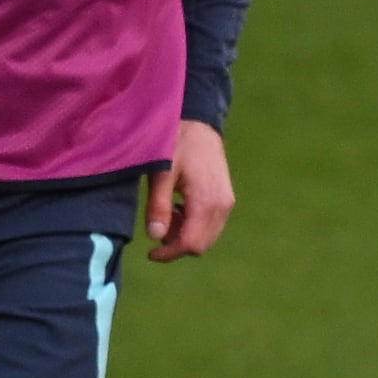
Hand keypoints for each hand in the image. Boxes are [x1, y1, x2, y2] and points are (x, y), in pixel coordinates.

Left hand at [144, 120, 234, 259]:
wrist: (200, 123)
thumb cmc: (177, 144)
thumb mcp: (162, 173)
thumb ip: (159, 206)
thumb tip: (155, 237)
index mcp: (206, 201)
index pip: (191, 243)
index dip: (170, 254)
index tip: (150, 253)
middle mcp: (222, 206)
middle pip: (201, 245)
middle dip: (177, 245)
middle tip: (158, 227)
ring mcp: (226, 202)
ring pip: (207, 237)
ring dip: (185, 235)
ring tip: (168, 213)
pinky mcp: (226, 198)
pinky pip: (212, 225)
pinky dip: (194, 225)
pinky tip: (180, 207)